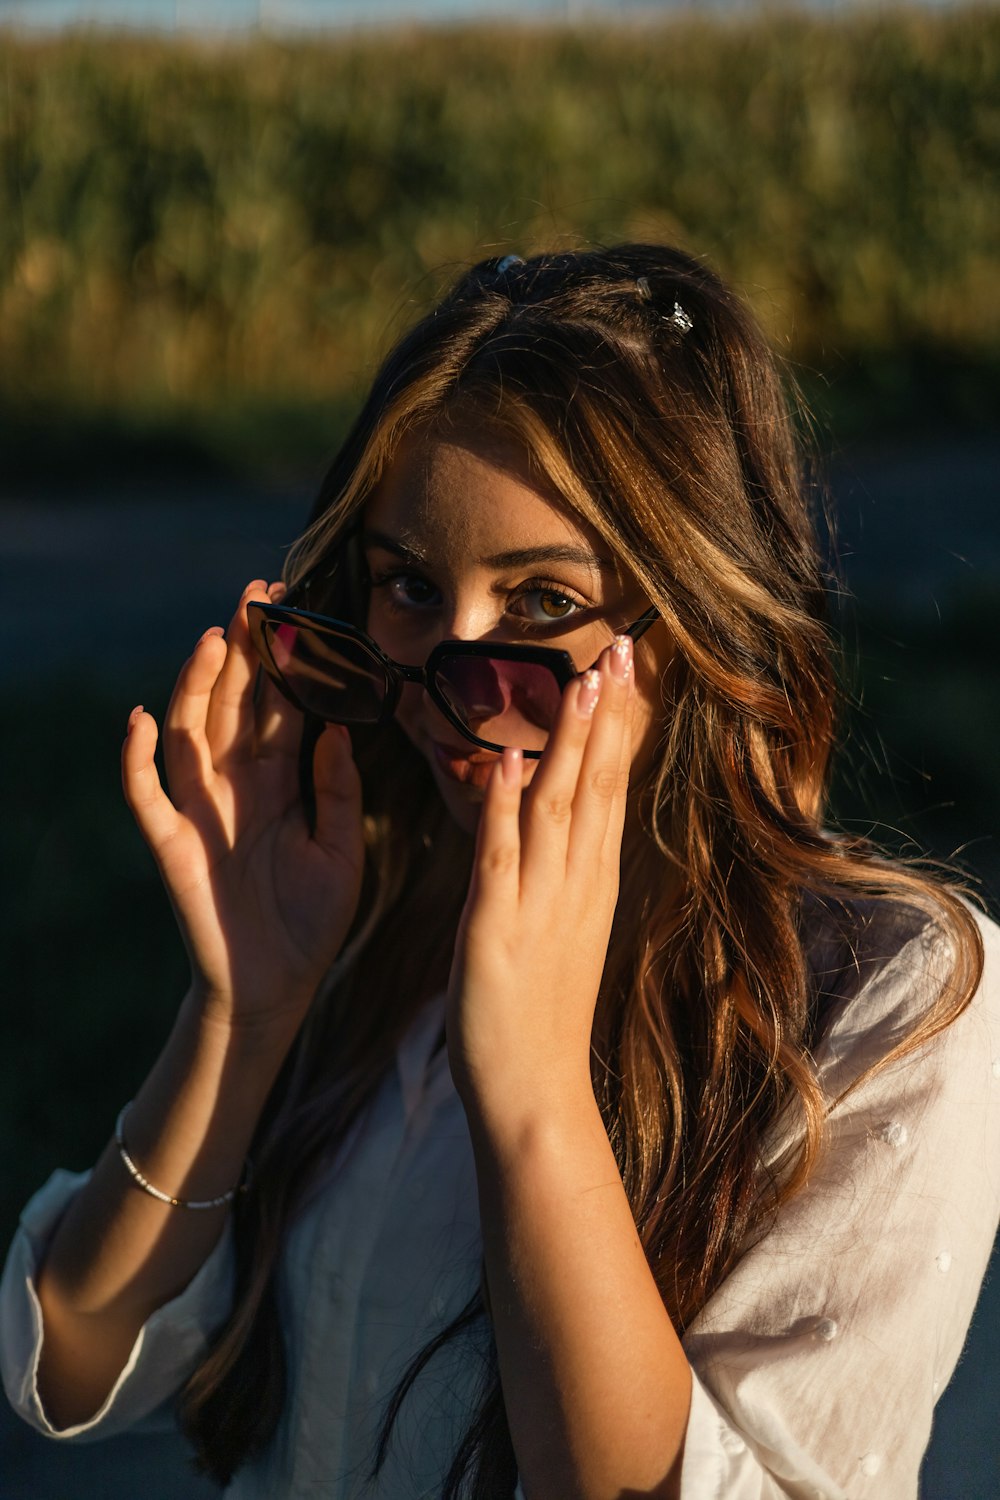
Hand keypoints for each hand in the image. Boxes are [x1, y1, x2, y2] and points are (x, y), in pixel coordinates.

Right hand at [122, 580, 364, 1035]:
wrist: (277, 988)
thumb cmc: (312, 922)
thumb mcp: (342, 851)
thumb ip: (337, 790)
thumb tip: (339, 726)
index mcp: (280, 783)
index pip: (280, 707)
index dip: (287, 661)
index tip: (297, 609)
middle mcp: (237, 786)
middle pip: (233, 703)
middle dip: (244, 649)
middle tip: (256, 595)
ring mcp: (200, 811)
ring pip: (191, 733)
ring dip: (197, 684)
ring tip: (214, 637)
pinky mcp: (172, 845)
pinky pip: (146, 795)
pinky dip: (136, 758)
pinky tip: (141, 718)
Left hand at [447, 635, 634, 1120]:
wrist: (534, 1092)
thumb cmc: (542, 1013)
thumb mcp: (563, 928)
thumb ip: (562, 869)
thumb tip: (551, 815)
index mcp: (592, 880)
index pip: (611, 786)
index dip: (620, 725)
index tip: (630, 669)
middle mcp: (577, 883)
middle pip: (597, 783)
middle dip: (608, 714)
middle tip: (624, 648)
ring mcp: (540, 903)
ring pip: (559, 806)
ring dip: (569, 741)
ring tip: (582, 681)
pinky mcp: (495, 927)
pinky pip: (500, 854)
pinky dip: (504, 804)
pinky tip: (509, 758)